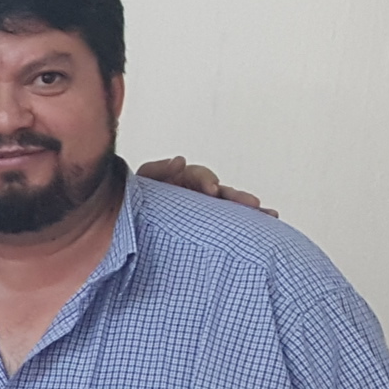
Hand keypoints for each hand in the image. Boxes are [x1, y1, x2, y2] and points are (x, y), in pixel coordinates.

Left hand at [133, 155, 275, 215]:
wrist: (120, 222)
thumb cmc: (130, 201)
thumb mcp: (143, 182)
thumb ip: (158, 170)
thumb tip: (180, 161)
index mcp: (180, 180)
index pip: (197, 176)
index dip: (206, 180)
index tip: (212, 189)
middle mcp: (195, 194)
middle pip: (221, 192)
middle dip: (237, 197)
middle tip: (252, 203)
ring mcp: (202, 210)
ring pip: (228, 209)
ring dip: (247, 210)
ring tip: (268, 215)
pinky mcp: (206, 226)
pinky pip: (228, 225)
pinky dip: (246, 224)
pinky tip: (266, 227)